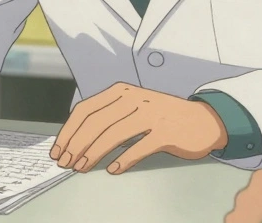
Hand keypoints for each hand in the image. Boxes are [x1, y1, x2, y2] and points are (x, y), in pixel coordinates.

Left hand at [50, 83, 226, 174]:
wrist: (203, 120)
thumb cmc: (163, 116)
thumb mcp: (134, 107)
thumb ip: (109, 118)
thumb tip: (76, 141)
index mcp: (122, 91)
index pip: (86, 109)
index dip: (68, 131)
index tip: (58, 149)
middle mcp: (135, 98)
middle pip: (96, 123)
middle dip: (76, 145)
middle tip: (67, 163)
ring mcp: (151, 114)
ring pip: (114, 135)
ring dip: (93, 154)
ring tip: (82, 167)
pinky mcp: (166, 132)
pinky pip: (139, 147)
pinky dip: (123, 160)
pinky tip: (112, 169)